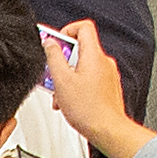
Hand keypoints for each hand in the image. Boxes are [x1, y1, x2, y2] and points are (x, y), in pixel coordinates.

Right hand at [41, 19, 153, 157]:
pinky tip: (69, 100)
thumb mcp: (62, 81)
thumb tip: (49, 43)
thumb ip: (54, 57)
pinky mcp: (107, 87)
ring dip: (67, 77)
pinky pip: (89, 79)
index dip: (66, 30)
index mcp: (94, 55)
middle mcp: (103, 62)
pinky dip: (77, 86)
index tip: (55, 43)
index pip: (83, 27)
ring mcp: (107, 75)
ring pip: (83, 67)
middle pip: (80, 49)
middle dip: (63, 61)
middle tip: (52, 73)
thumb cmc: (89, 110)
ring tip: (60, 93)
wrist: (107, 130)